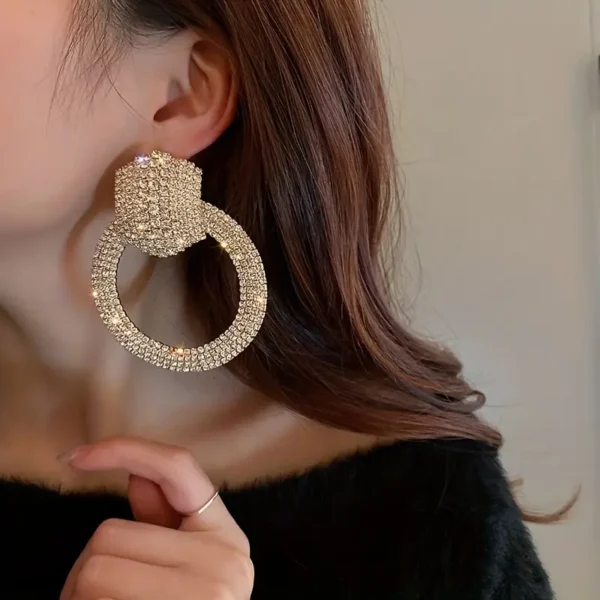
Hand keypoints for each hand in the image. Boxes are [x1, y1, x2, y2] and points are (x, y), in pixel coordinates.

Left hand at [59, 436, 253, 599]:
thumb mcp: (188, 565)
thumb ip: (163, 523)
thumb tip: (136, 477)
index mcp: (225, 534)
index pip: (178, 468)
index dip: (126, 449)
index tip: (75, 455)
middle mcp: (225, 559)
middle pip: (109, 534)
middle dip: (90, 565)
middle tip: (99, 597)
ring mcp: (205, 596)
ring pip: (93, 570)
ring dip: (79, 596)